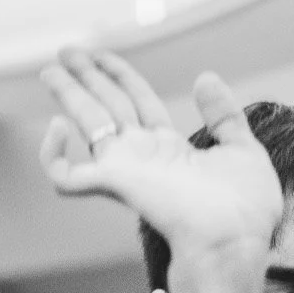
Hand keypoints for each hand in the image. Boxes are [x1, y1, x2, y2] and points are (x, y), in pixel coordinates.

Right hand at [38, 47, 282, 275]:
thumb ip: (224, 115)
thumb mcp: (242, 150)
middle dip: (86, 76)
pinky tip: (56, 127)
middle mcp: (143, 156)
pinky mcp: (112, 184)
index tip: (101, 55)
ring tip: (50, 68)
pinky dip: (52, 154)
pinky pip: (65, 174)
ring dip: (67, 93)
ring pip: (86, 123)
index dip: (119, 75)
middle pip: (107, 105)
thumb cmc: (244, 211)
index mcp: (170, 149)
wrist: (234, 241)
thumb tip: (206, 77)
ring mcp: (125, 169)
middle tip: (65, 51)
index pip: (137, 102)